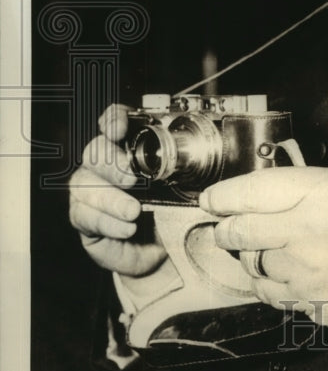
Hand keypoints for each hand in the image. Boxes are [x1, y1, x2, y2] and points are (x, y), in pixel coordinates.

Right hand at [69, 104, 168, 281]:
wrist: (161, 250)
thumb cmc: (170, 213)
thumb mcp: (182, 191)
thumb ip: (185, 177)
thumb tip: (201, 171)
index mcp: (130, 151)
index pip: (114, 124)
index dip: (113, 120)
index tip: (119, 128)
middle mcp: (106, 167)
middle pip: (95, 152)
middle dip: (112, 163)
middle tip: (132, 178)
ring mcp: (90, 192)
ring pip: (85, 185)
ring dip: (110, 198)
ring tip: (133, 211)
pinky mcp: (84, 219)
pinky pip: (84, 216)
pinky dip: (107, 222)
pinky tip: (127, 228)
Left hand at [199, 166, 327, 342]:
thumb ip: (300, 187)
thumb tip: (254, 194)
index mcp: (320, 192)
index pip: (252, 190)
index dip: (223, 195)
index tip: (212, 199)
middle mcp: (307, 230)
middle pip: (240, 231)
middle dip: (225, 230)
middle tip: (224, 228)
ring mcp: (305, 271)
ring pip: (253, 264)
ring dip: (252, 258)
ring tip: (265, 251)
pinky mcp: (307, 302)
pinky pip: (270, 294)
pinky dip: (268, 285)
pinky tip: (282, 275)